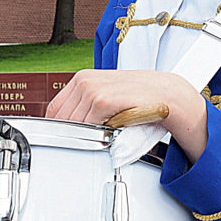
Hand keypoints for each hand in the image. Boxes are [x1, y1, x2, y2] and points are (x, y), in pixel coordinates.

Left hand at [45, 69, 208, 162]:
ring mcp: (92, 89)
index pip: (54, 109)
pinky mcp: (103, 100)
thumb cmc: (138, 99)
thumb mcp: (107, 97)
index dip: (58, 127)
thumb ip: (87, 108)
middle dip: (70, 134)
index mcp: (82, 79)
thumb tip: (67, 128)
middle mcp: (84, 81)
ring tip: (103, 135)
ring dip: (85, 136)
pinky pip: (86, 126)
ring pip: (72, 125)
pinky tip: (109, 132)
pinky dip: (94, 134)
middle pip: (60, 119)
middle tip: (87, 141)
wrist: (166, 94)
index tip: (65, 138)